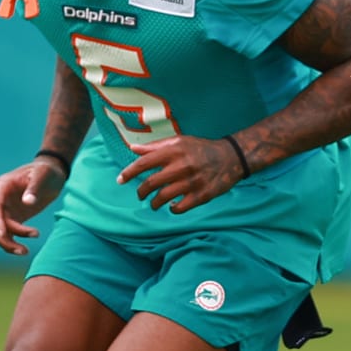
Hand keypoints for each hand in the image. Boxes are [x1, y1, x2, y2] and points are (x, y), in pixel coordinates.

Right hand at [0, 157, 66, 254]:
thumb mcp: (43, 175)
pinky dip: (15, 243)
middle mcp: (1, 200)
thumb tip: (27, 202)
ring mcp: (6, 210)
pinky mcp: (14, 219)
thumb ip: (34, 188)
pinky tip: (26, 249)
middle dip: (4, 238)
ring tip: (26, 252)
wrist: (52, 174)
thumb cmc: (46, 171)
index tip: (4, 232)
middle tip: (22, 249)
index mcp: (3, 186)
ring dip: (9, 244)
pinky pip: (9, 234)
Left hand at [116, 135, 244, 213]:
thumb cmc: (200, 149)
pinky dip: (172, 208)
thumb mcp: (179, 142)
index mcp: (174, 151)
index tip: (120, 180)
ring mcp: (192, 182)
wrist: (230, 157)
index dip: (129, 173)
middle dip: (141, 192)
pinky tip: (172, 205)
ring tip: (154, 203)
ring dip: (154, 203)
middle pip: (151, 183)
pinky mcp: (202, 195)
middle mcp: (181, 166)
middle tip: (140, 195)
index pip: (144, 163)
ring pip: (163, 198)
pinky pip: (179, 208)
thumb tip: (132, 148)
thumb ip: (155, 146)